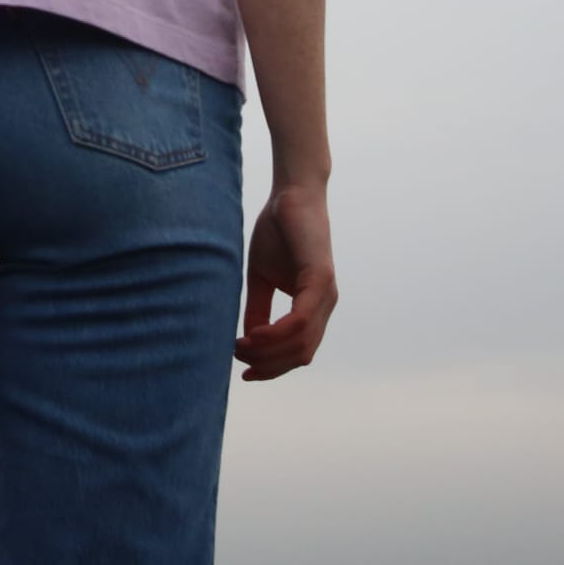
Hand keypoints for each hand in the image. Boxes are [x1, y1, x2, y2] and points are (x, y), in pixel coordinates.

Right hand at [234, 182, 337, 380]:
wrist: (291, 194)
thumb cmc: (277, 230)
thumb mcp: (261, 277)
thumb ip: (258, 308)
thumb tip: (247, 340)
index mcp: (313, 306)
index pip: (297, 351)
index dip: (272, 367)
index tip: (244, 371)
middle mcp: (324, 305)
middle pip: (299, 355)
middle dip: (268, 364)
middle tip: (238, 358)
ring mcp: (325, 295)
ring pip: (301, 344)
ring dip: (269, 353)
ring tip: (241, 346)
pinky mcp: (320, 280)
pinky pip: (300, 321)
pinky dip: (277, 334)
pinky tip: (255, 335)